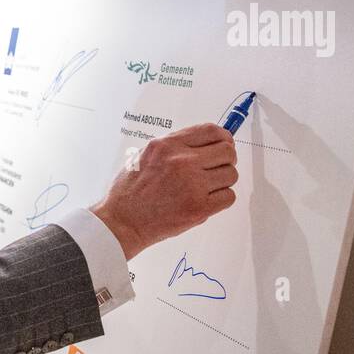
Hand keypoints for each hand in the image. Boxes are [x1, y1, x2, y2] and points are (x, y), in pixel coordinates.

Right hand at [90, 123, 237, 260]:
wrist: (122, 222)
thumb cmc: (129, 192)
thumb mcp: (145, 155)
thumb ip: (173, 147)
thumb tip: (201, 144)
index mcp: (168, 146)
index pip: (211, 131)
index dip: (223, 138)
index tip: (224, 144)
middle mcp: (182, 161)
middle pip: (227, 152)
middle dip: (226, 160)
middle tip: (216, 169)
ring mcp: (192, 185)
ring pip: (231, 175)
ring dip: (222, 182)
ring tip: (205, 188)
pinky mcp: (199, 207)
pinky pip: (228, 197)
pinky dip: (220, 199)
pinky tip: (205, 201)